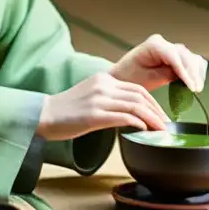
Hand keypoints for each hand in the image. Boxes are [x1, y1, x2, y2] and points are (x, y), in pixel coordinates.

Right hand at [35, 73, 169, 140]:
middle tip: (166, 125)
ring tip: (160, 130)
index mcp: (103, 79)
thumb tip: (130, 112)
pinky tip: (144, 130)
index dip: (153, 102)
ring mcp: (98, 100)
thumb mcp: (90, 95)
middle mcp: (103, 86)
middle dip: (157, 111)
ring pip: (135, 106)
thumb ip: (109, 98)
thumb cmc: (66, 110)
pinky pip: (123, 117)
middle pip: (140, 96)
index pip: (137, 88)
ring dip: (152, 119)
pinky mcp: (93, 115)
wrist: (43, 114)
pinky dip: (137, 123)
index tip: (161, 115)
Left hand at [109, 34, 207, 92]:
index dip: (185, 72)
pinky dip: (195, 72)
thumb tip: (185, 77)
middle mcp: (164, 43)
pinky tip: (194, 84)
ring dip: (196, 73)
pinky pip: (191, 62)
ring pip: (192, 57)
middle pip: (186, 56)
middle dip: (193, 74)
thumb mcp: (145, 79)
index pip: (174, 56)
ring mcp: (170, 48)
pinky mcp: (175, 56)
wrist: (122, 76)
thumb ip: (165, 75)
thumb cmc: (129, 77)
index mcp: (153, 44)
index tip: (192, 87)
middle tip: (195, 91)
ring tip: (195, 89)